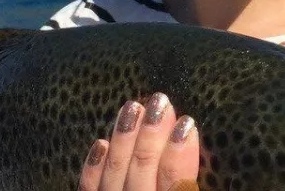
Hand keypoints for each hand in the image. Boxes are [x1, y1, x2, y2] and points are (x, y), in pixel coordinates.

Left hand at [77, 93, 199, 190]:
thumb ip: (191, 184)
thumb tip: (195, 142)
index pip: (177, 182)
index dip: (182, 153)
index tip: (187, 122)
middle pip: (144, 169)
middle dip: (152, 134)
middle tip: (160, 102)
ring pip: (115, 172)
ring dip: (124, 138)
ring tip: (132, 107)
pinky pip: (89, 189)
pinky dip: (94, 167)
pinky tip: (100, 143)